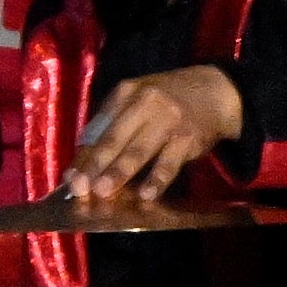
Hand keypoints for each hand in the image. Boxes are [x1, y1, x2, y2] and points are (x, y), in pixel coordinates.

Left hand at [68, 66, 244, 202]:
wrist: (217, 91)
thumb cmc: (167, 100)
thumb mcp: (137, 99)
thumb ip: (113, 122)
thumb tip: (86, 156)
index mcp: (124, 93)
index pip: (98, 128)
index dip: (83, 154)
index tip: (70, 176)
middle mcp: (143, 103)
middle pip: (113, 139)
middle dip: (94, 165)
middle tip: (79, 188)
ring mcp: (167, 120)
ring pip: (138, 151)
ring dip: (119, 173)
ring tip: (103, 191)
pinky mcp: (188, 138)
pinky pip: (169, 162)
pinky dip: (157, 179)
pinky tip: (146, 195)